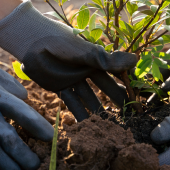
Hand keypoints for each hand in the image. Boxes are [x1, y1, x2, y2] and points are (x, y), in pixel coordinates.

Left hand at [0, 0, 137, 120]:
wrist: (32, 41)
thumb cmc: (61, 41)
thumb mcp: (85, 52)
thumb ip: (107, 60)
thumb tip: (135, 60)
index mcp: (96, 58)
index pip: (116, 72)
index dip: (126, 84)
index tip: (137, 99)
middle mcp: (87, 69)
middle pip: (105, 87)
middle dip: (116, 100)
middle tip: (128, 117)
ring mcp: (74, 79)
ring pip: (89, 98)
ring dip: (98, 111)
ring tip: (108, 127)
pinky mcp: (59, 87)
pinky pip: (72, 103)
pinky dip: (79, 114)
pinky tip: (86, 127)